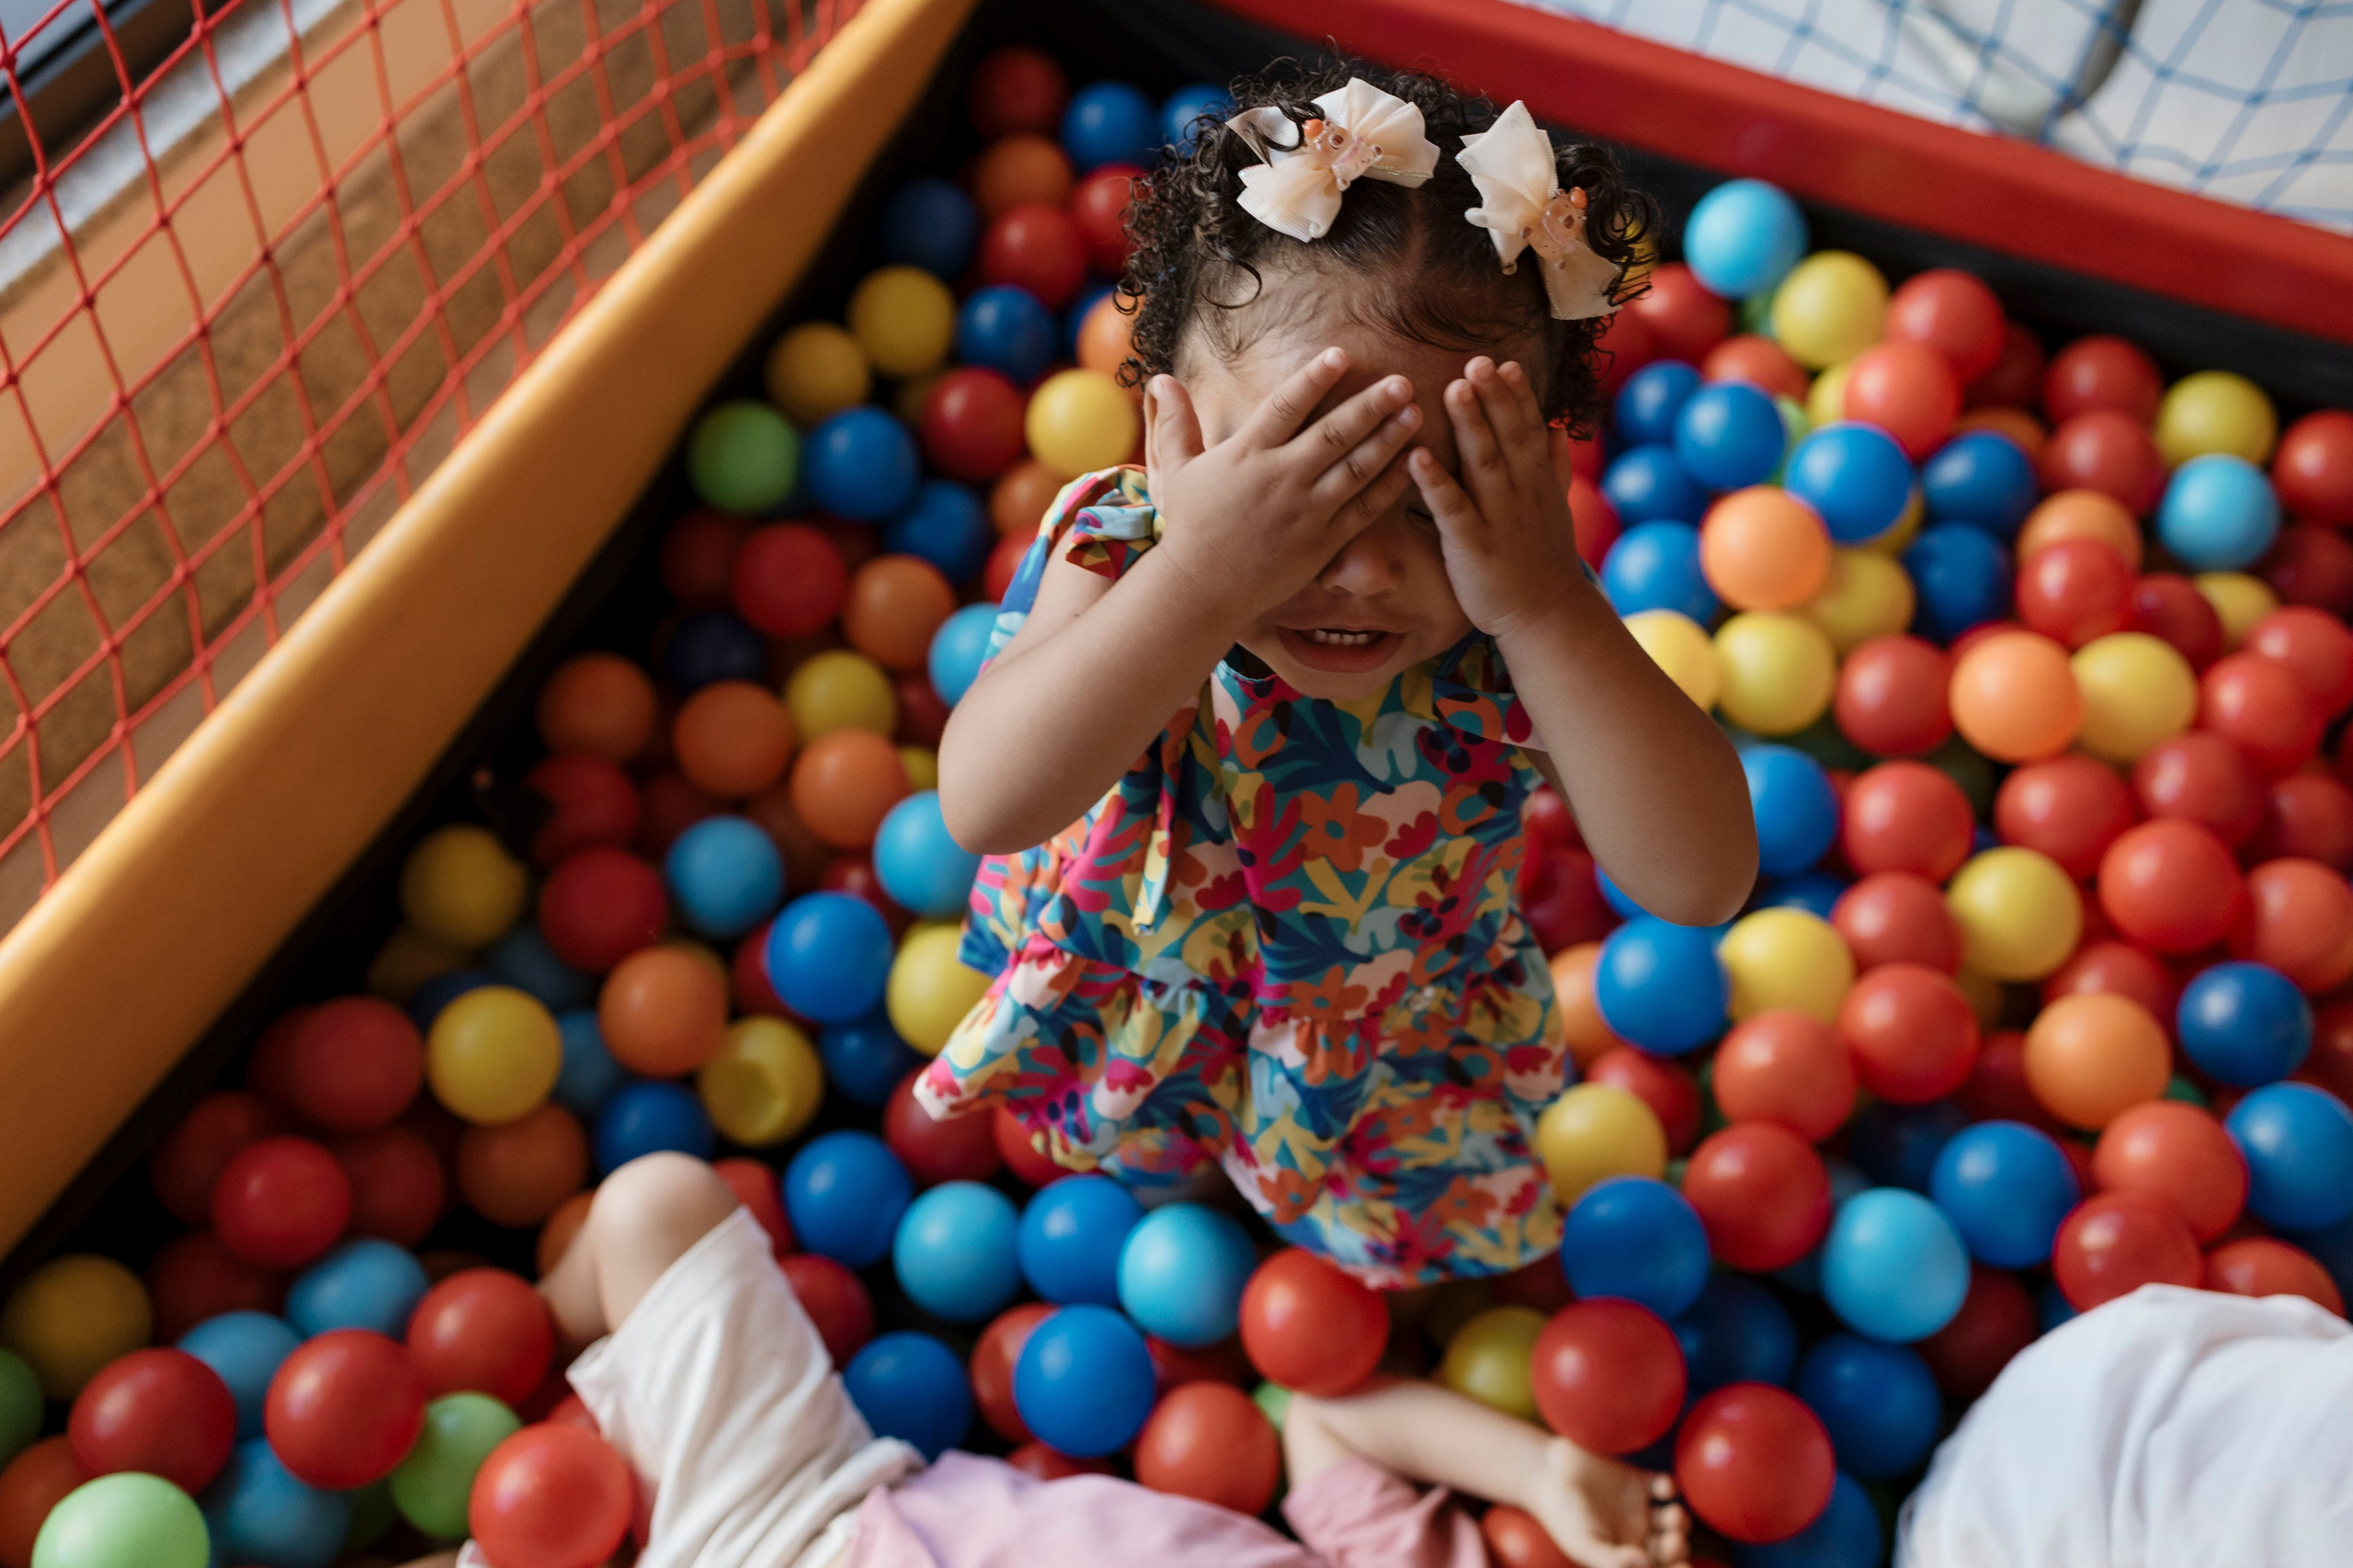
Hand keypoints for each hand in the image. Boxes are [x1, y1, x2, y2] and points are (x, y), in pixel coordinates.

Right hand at [1143, 348, 1422, 622]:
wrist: (1202, 589)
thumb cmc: (1189, 526)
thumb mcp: (1174, 470)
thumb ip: (1173, 423)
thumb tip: (1160, 378)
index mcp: (1246, 455)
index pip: (1286, 407)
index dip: (1314, 379)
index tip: (1342, 354)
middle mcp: (1280, 479)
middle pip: (1333, 434)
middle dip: (1370, 405)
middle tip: (1402, 380)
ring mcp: (1305, 512)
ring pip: (1355, 469)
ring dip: (1388, 439)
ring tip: (1415, 411)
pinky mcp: (1322, 543)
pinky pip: (1363, 511)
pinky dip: (1389, 487)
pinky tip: (1413, 464)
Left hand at [1409, 356, 1587, 638]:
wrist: (1545, 616)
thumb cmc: (1541, 560)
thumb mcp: (1555, 508)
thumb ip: (1553, 466)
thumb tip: (1555, 427)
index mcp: (1536, 482)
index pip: (1528, 429)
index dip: (1516, 397)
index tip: (1504, 364)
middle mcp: (1521, 494)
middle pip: (1507, 437)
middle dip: (1493, 399)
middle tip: (1477, 361)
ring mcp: (1498, 518)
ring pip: (1484, 465)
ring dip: (1470, 426)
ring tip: (1454, 390)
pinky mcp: (1472, 546)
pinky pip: (1451, 509)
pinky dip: (1436, 482)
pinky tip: (1417, 456)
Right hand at [1526, 1440, 1691, 1567]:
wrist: (1546, 1472)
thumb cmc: (1561, 1515)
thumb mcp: (1582, 1544)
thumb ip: (1610, 1560)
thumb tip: (1644, 1565)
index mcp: (1626, 1556)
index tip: (1685, 1567)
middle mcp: (1639, 1535)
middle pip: (1672, 1546)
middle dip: (1677, 1546)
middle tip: (1672, 1540)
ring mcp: (1641, 1508)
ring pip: (1674, 1519)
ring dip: (1679, 1520)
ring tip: (1671, 1514)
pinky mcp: (1640, 1480)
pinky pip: (1665, 1486)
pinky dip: (1670, 1488)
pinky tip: (1662, 1488)